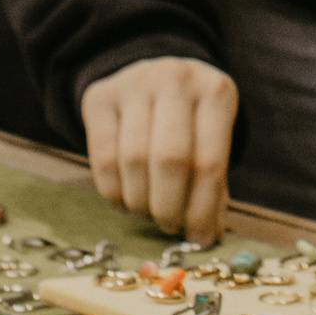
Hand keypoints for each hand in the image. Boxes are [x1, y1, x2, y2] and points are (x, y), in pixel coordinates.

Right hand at [79, 56, 237, 239]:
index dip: (201, 209)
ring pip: (133, 159)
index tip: (198, 239)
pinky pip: (103, 156)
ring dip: (140, 201)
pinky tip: (124, 200)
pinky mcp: (100, 96)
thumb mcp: (213, 139)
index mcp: (216, 92)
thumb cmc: (190, 121)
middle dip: (168, 207)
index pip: (209, 161)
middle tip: (169, 227)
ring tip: (148, 213)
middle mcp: (177, 79)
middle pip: (170, 159)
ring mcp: (135, 83)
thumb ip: (213, 185)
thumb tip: (206, 235)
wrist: (153, 74)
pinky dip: (113, 191)